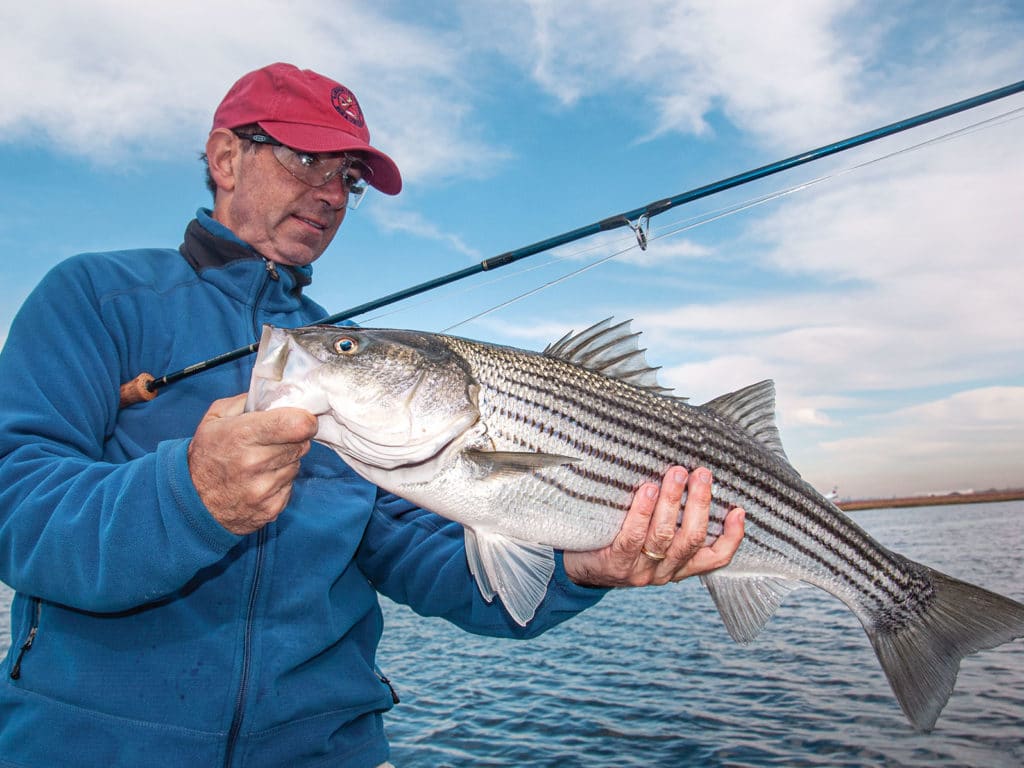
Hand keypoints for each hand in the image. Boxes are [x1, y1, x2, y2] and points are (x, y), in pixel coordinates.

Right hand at [187, 394, 318, 534]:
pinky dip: (280, 481)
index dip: (305, 420)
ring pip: (297, 465)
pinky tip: (261, 480)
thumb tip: (279, 393)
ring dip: (286, 461)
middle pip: (302, 444)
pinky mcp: (272, 508)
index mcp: (242, 435)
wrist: (192, 502)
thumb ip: (247, 401)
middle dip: (293, 439)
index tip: (301, 419)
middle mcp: (255, 462)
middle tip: (274, 440)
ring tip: (262, 462)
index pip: (297, 424)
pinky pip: (290, 486)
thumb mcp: (215, 418)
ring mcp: (264, 488)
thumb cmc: (206, 455)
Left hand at [563, 466, 744, 586]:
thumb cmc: (617, 541)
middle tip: (702, 473)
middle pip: (691, 539)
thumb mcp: (650, 536)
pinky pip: (633, 538)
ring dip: (673, 502)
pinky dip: (643, 513)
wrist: (577, 569)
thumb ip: (671, 518)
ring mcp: (640, 571)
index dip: (732, 537)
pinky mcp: (616, 565)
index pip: (715, 557)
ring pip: (665, 536)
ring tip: (676, 473)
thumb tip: (687, 473)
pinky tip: (648, 491)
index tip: (739, 510)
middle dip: (700, 504)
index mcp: (679, 566)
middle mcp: (664, 571)